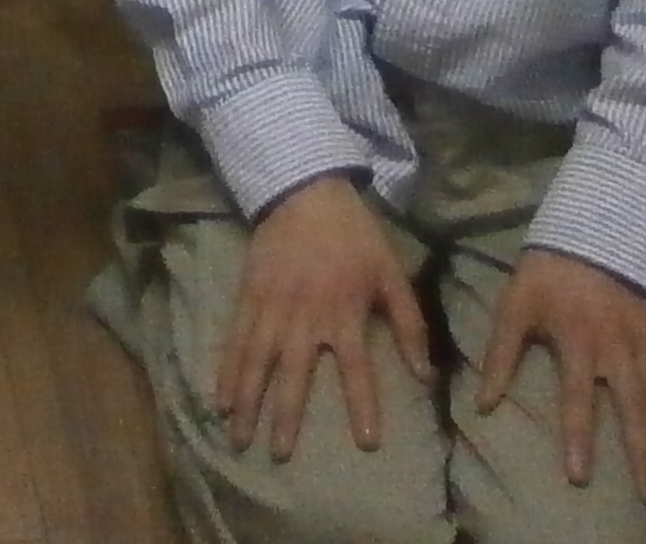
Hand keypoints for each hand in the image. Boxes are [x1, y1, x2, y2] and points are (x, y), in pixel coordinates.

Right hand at [217, 174, 431, 465]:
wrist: (306, 191)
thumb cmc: (355, 237)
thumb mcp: (392, 274)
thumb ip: (409, 325)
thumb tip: (426, 376)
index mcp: (344, 313)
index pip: (357, 369)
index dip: (362, 407)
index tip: (365, 444)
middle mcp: (305, 317)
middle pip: (294, 374)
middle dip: (285, 416)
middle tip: (278, 455)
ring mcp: (272, 308)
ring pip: (257, 362)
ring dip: (248, 402)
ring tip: (239, 438)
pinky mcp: (248, 297)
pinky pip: (235, 340)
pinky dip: (226, 371)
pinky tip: (219, 400)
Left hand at [469, 242, 645, 504]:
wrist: (600, 224)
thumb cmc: (550, 271)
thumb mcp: (516, 305)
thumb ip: (500, 355)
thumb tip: (483, 405)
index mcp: (579, 340)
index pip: (578, 397)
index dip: (578, 437)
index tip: (580, 476)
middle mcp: (620, 347)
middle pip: (637, 409)